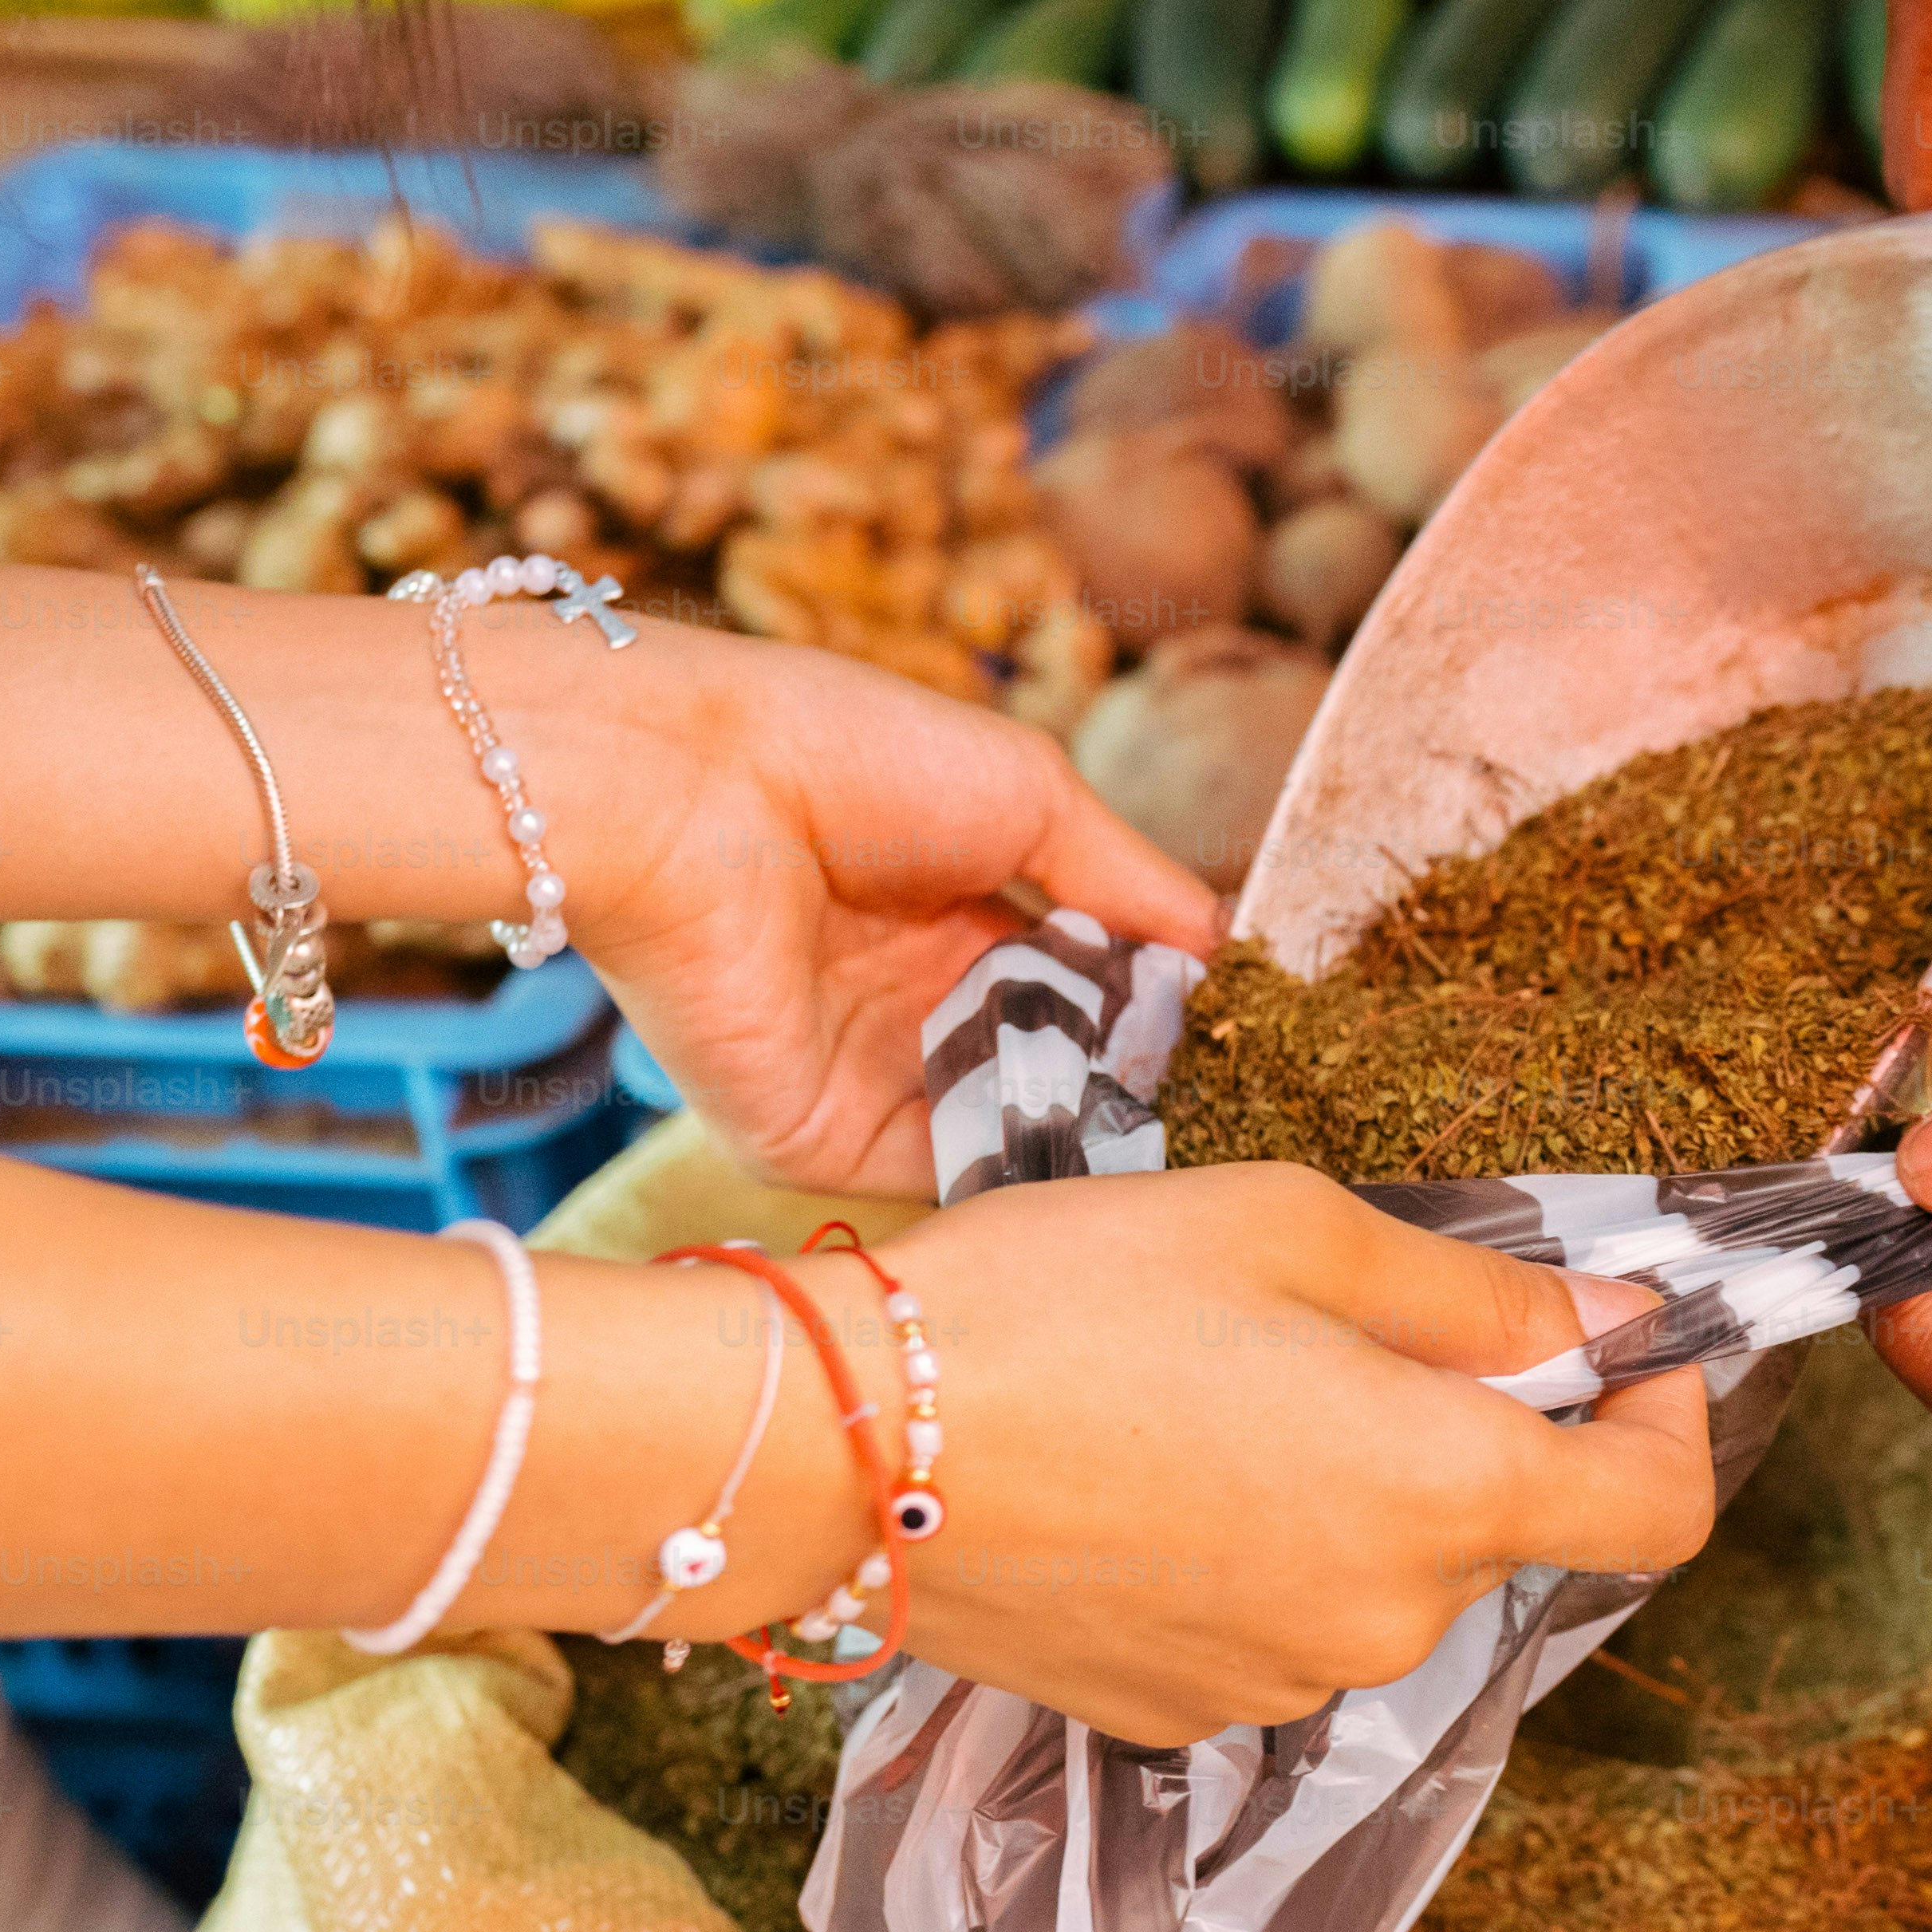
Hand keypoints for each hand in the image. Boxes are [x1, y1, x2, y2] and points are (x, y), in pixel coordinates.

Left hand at [544, 620, 1220, 1196]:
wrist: (685, 789)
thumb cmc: (852, 756)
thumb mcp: (1034, 795)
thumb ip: (1136, 886)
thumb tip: (1229, 956)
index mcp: (957, 914)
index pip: (1082, 986)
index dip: (1160, 1011)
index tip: (1246, 1037)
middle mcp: (915, 1003)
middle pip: (1055, 1066)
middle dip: (1138, 1081)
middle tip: (1235, 1098)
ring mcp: (869, 1077)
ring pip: (1010, 1129)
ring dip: (1094, 1129)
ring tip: (1186, 1125)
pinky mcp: (818, 1138)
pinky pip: (942, 1176)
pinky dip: (1023, 1171)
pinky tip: (1105, 1152)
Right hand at [870, 1161, 1716, 1742]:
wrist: (835, 1439)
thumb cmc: (1065, 1301)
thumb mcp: (1295, 1231)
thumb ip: (1479, 1294)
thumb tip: (1610, 1322)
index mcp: (1444, 1495)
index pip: (1656, 1512)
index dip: (1669, 1423)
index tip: (1626, 1349)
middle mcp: (1384, 1621)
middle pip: (1503, 1528)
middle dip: (1465, 1426)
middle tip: (1341, 1320)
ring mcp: (1280, 1683)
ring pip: (1384, 1572)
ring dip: (1351, 1487)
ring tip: (1218, 1386)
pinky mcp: (1178, 1713)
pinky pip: (1279, 1620)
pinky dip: (1259, 1548)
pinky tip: (1155, 1469)